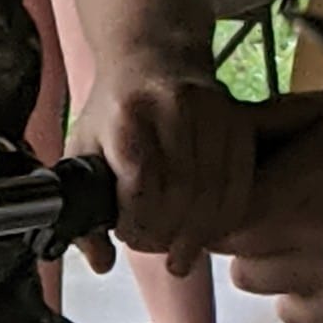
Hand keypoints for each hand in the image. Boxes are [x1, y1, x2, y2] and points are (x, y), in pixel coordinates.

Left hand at [71, 59, 250, 275]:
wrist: (153, 59)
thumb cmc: (115, 111)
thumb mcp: (83, 150)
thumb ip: (82, 209)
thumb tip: (101, 263)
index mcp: (127, 115)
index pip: (140, 187)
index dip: (135, 223)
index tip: (126, 233)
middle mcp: (173, 108)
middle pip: (180, 195)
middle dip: (166, 233)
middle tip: (152, 244)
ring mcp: (212, 112)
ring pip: (213, 195)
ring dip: (196, 233)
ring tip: (177, 245)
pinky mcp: (239, 122)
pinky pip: (239, 187)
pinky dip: (224, 219)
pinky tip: (205, 232)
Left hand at [223, 89, 322, 322]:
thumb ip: (290, 117)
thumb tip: (230, 125)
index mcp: (306, 179)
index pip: (219, 206)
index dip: (220, 195)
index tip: (240, 181)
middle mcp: (313, 235)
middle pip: (230, 248)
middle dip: (240, 225)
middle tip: (269, 205)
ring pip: (255, 283)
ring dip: (265, 260)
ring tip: (298, 235)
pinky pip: (292, 313)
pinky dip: (295, 293)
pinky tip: (321, 265)